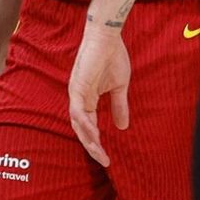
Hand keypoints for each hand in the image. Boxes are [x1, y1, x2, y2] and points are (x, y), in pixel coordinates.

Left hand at [69, 22, 131, 167]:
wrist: (108, 38)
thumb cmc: (113, 58)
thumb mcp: (119, 87)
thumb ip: (118, 106)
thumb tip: (122, 127)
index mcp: (88, 99)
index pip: (90, 126)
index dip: (97, 142)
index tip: (108, 157)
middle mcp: (79, 99)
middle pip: (81, 129)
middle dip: (92, 146)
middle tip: (104, 161)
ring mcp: (76, 93)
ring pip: (77, 123)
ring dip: (88, 139)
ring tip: (99, 153)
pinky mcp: (77, 86)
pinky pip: (78, 110)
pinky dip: (85, 123)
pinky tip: (94, 135)